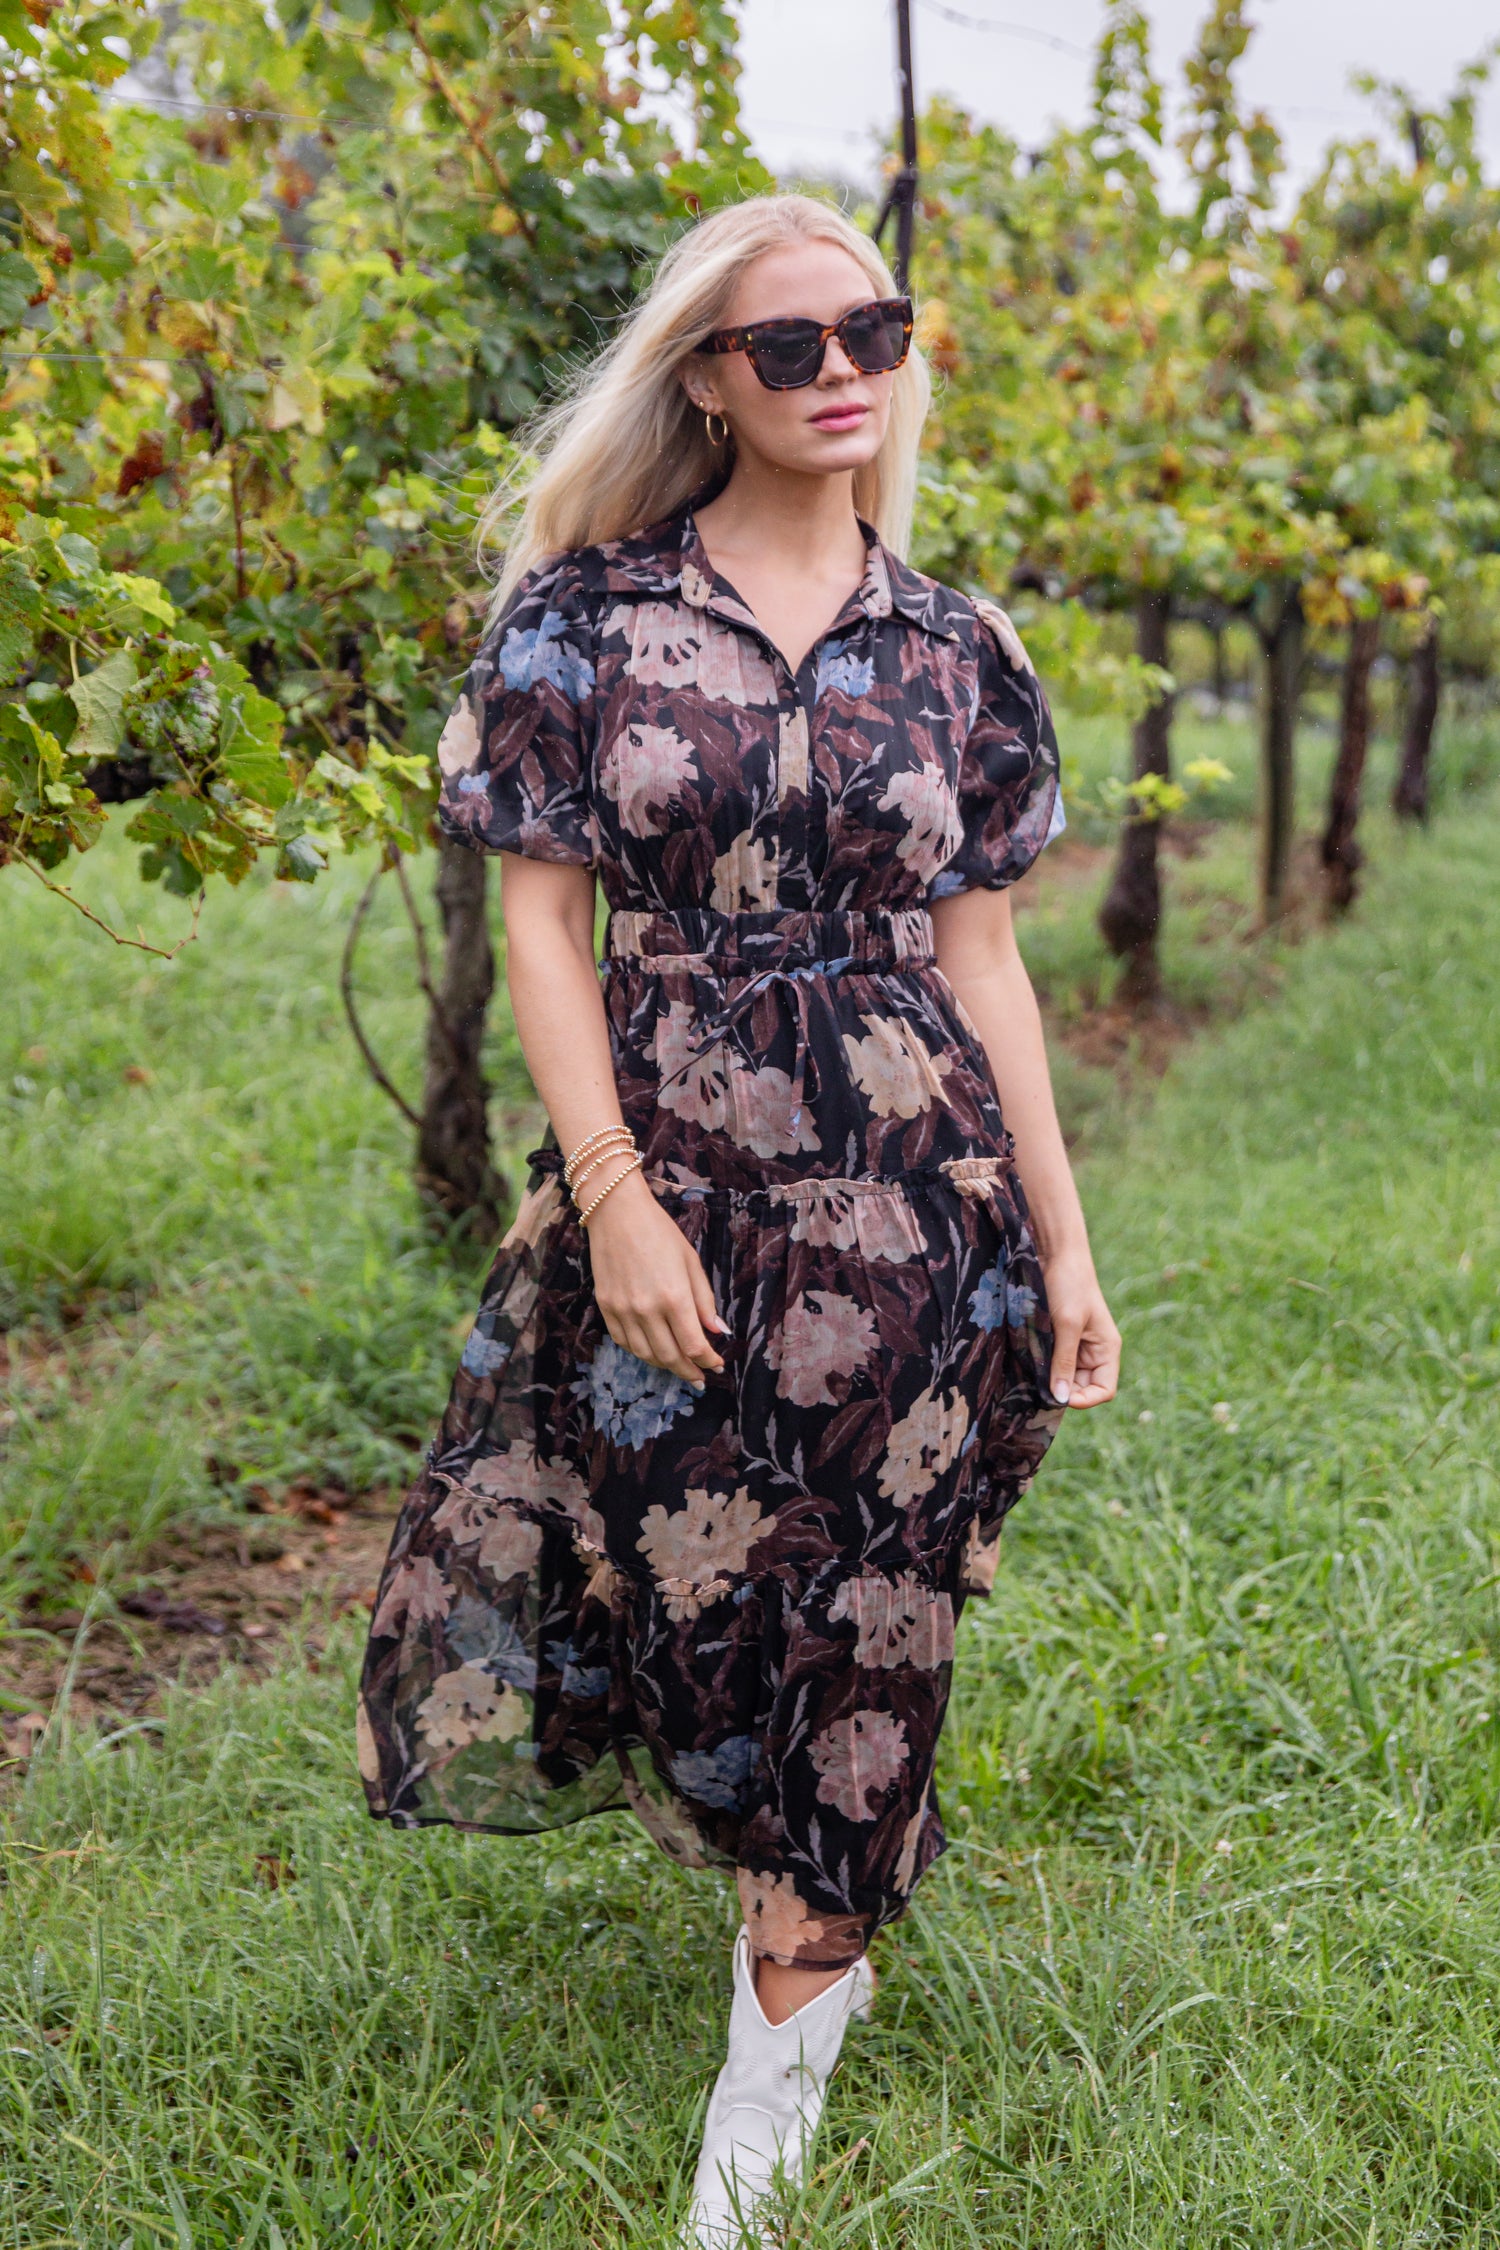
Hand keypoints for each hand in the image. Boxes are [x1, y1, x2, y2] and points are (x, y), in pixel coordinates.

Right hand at [583, 1168, 728, 1390]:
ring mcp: (623, 1310)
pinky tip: (653, 1351)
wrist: (616, 1213)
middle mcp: (647, 1309)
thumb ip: (704, 1300)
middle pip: (671, 1357)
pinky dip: (641, 1352)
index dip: (708, 1361)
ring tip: (679, 1366)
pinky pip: (623, 1342)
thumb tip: (718, 1331)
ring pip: (646, 1354)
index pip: (694, 1345)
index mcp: (674, 1296)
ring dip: (665, 1365)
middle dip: (689, 1371)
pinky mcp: (606, 1307)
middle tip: (701, 1377)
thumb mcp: (691, 1261)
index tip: (717, 1365)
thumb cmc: (659, 1232)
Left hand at [1041, 1246, 1120, 1409]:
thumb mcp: (1067, 1325)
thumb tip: (1060, 1399)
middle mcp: (1094, 1351)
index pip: (1104, 1390)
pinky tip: (1029, 1360)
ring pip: (1064, 1376)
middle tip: (1039, 1385)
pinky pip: (1052, 1362)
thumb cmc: (1069, 1285)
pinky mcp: (1058, 1338)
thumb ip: (1063, 1362)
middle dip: (1063, 1389)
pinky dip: (1042, 1365)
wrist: (1055, 1253)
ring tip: (1032, 1371)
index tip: (1059, 1396)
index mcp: (1107, 1349)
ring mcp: (1075, 1345)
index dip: (1085, 1399)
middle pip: (1082, 1387)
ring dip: (1049, 1377)